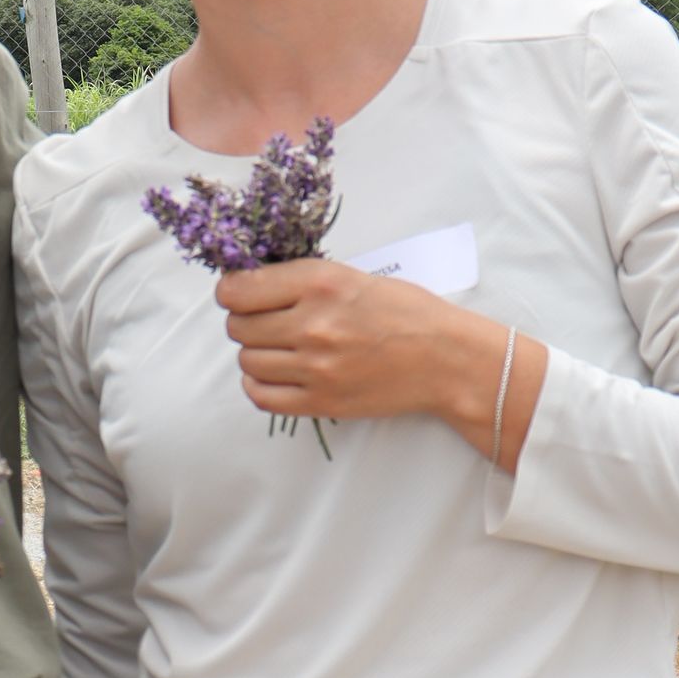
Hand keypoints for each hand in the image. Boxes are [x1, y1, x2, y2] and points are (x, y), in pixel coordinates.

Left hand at [215, 258, 546, 470]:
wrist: (445, 359)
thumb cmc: (406, 312)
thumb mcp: (353, 276)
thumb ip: (302, 280)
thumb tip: (249, 285)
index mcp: (320, 283)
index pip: (238, 290)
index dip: (232, 292)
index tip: (241, 294)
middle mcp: (313, 324)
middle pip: (239, 327)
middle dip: (246, 322)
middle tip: (267, 321)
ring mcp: (315, 367)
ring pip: (247, 361)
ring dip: (256, 353)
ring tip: (280, 347)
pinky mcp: (321, 401)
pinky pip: (261, 396)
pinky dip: (259, 384)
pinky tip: (277, 373)